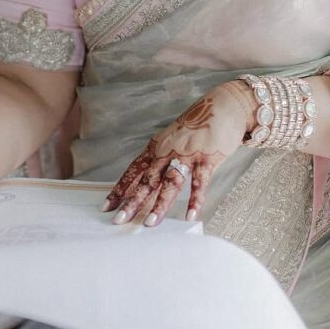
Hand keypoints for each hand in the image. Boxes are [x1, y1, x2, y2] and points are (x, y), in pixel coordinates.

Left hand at [103, 81, 252, 226]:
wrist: (222, 105)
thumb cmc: (197, 125)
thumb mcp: (172, 139)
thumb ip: (162, 158)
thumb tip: (149, 181)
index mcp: (157, 147)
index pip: (133, 171)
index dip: (120, 188)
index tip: (107, 206)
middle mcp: (168, 151)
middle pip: (147, 179)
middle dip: (132, 201)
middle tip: (119, 219)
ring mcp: (187, 154)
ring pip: (170, 182)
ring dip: (160, 204)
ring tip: (150, 223)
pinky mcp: (207, 158)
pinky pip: (200, 182)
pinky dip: (196, 200)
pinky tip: (191, 215)